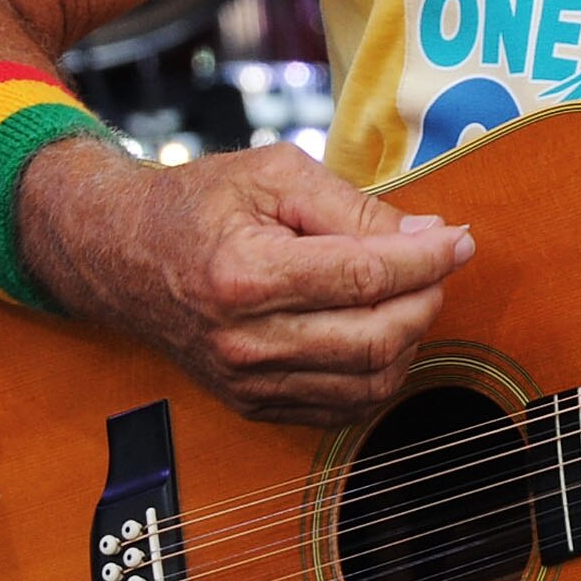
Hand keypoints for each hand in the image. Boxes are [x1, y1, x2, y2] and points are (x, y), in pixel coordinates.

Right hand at [21, 138, 472, 425]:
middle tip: (440, 264)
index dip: (427, 259)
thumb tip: (427, 233)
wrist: (121, 255)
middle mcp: (244, 339)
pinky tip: (384, 332)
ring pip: (366, 383)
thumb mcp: (275, 173)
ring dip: (411, 340)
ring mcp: (245, 381)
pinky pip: (340, 407)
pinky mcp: (251, 404)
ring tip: (414, 294)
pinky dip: (379, 375)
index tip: (459, 239)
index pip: (365, 278)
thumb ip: (354, 206)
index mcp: (245, 273)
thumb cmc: (198, 204)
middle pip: (374, 340)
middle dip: (427, 300)